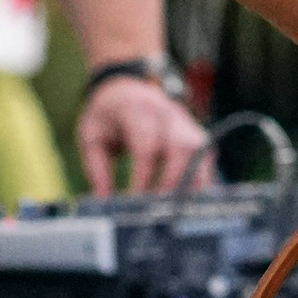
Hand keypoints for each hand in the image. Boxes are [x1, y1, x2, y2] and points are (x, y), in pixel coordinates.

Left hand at [77, 71, 206, 195]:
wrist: (125, 87)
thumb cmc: (107, 115)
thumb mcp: (91, 136)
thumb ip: (97, 169)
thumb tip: (105, 202)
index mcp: (136, 110)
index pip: (146, 145)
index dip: (144, 175)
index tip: (134, 201)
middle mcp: (166, 112)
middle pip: (181, 146)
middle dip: (174, 180)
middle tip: (161, 209)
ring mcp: (184, 120)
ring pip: (199, 150)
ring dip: (193, 181)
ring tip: (182, 208)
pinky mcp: (194, 130)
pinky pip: (205, 155)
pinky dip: (202, 178)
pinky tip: (193, 199)